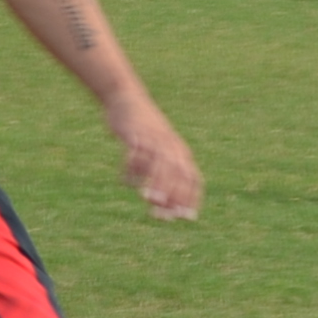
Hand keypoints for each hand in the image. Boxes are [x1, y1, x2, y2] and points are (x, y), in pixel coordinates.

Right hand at [111, 104, 202, 220]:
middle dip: (172, 196)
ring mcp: (153, 140)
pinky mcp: (136, 135)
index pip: (192, 179)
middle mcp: (171, 147)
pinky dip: (131, 169)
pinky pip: (135, 154)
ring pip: (159, 164)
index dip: (191, 198)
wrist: (127, 99)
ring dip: (155, 183)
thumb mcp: (158, 150)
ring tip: (148, 199)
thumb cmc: (144, 132)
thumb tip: (163, 204)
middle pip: (177, 174)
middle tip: (162, 215)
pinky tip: (125, 181)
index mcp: (180, 153)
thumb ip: (162, 173)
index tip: (185, 217)